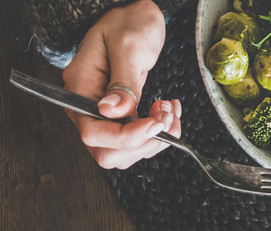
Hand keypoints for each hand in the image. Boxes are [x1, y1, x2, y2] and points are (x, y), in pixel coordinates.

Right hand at [62, 0, 180, 169]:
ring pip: (125, 152)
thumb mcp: (129, 46)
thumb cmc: (130, 23)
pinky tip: (168, 113)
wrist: (137, 17)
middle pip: (107, 152)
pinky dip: (159, 135)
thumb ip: (123, 81)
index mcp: (79, 88)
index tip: (154, 124)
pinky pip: (137, 141)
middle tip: (164, 118)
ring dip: (154, 141)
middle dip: (143, 142)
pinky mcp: (121, 117)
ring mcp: (103, 115)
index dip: (126, 137)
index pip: (93, 132)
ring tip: (169, 112)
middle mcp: (87, 106)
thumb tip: (113, 111)